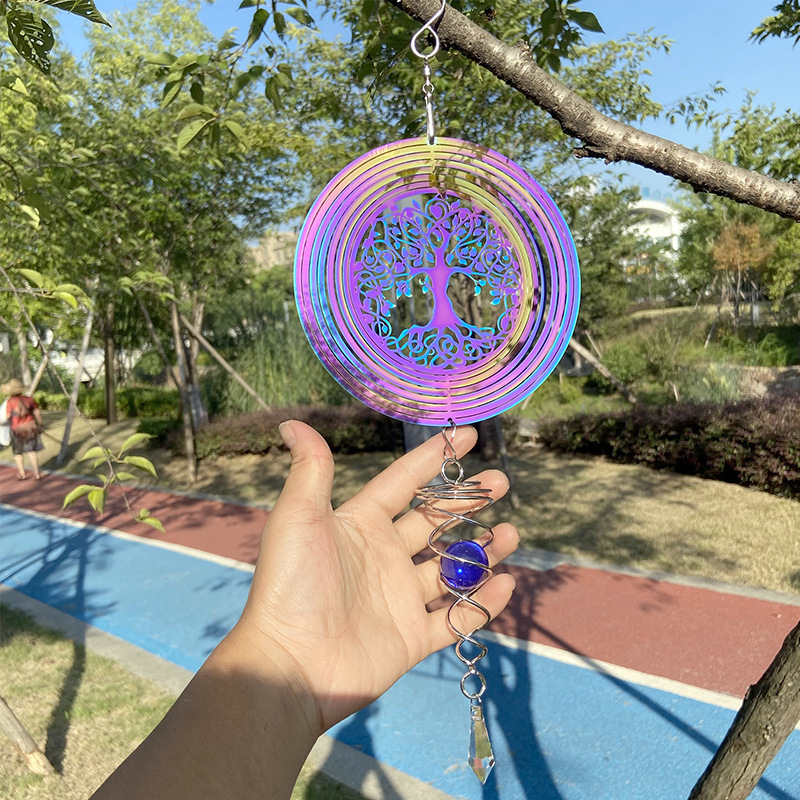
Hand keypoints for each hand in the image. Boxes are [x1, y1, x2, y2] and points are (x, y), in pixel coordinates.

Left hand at [234, 420, 517, 733]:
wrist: (291, 666)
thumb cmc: (291, 586)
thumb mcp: (298, 518)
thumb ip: (311, 470)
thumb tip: (293, 423)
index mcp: (360, 524)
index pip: (404, 482)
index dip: (435, 458)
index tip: (468, 436)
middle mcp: (383, 556)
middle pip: (436, 521)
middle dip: (469, 501)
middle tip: (502, 483)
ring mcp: (400, 597)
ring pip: (452, 567)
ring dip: (483, 550)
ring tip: (509, 534)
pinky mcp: (412, 637)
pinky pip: (456, 617)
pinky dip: (482, 604)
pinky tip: (504, 584)